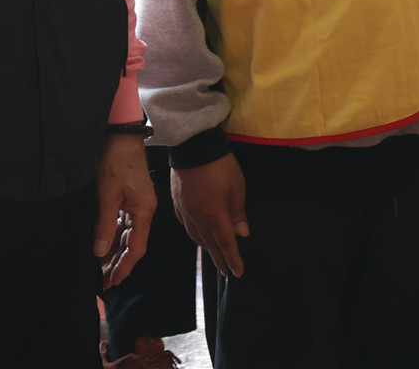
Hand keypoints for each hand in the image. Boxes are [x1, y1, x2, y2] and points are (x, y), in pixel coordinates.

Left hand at [94, 133, 155, 288]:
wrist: (120, 134)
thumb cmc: (115, 160)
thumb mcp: (107, 194)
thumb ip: (105, 224)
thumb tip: (100, 252)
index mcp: (143, 211)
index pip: (136, 248)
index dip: (124, 267)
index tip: (112, 282)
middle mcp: (143, 210)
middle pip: (132, 244)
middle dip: (118, 263)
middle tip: (104, 282)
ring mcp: (136, 204)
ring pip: (126, 235)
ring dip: (114, 251)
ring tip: (100, 268)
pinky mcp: (128, 197)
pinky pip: (121, 223)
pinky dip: (112, 236)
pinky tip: (102, 245)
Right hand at [171, 155, 247, 277]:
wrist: (192, 145)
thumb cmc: (219, 164)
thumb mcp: (237, 186)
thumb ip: (238, 212)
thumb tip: (242, 233)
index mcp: (214, 215)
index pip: (226, 243)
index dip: (233, 259)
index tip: (238, 273)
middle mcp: (197, 217)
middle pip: (210, 244)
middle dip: (219, 259)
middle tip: (226, 272)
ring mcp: (185, 210)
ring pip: (196, 236)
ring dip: (206, 248)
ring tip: (214, 256)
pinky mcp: (177, 201)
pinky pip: (186, 225)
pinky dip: (194, 234)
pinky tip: (196, 235)